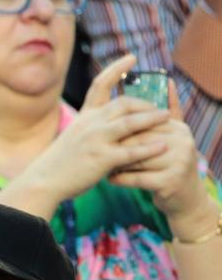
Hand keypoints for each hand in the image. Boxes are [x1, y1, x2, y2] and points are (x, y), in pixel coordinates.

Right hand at [23, 55, 171, 202]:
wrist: (43, 180)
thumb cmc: (60, 161)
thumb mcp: (74, 135)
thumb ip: (92, 126)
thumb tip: (110, 121)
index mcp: (84, 116)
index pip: (100, 84)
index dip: (117, 68)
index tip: (132, 57)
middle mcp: (90, 124)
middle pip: (123, 103)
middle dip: (145, 103)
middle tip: (158, 109)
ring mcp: (96, 140)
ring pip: (131, 123)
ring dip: (152, 118)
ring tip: (167, 117)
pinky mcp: (102, 159)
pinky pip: (132, 151)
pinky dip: (149, 148)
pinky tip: (162, 146)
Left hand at [108, 78, 216, 226]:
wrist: (183, 198)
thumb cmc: (167, 164)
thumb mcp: (168, 137)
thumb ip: (167, 112)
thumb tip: (167, 80)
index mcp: (178, 127)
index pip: (142, 120)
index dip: (120, 127)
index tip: (101, 132)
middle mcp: (182, 141)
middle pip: (137, 138)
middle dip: (115, 145)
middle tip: (95, 149)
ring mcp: (179, 161)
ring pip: (136, 158)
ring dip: (115, 162)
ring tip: (100, 164)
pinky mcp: (171, 182)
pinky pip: (137, 178)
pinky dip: (120, 179)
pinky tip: (109, 179)